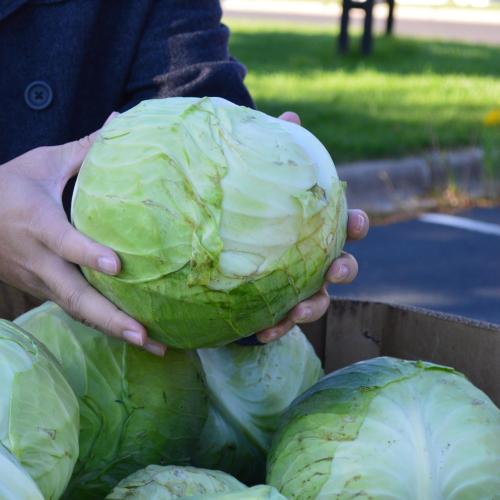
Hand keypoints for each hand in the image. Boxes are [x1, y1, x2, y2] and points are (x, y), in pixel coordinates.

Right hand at [0, 115, 165, 355]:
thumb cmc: (8, 186)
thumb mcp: (42, 162)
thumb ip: (85, 149)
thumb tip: (122, 120)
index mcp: (37, 222)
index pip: (64, 242)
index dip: (88, 253)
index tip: (117, 265)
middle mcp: (39, 259)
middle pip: (74, 296)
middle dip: (110, 319)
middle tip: (146, 335)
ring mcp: (40, 280)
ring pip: (76, 311)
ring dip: (112, 330)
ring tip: (152, 346)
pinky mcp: (43, 289)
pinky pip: (75, 310)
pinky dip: (102, 325)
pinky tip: (131, 335)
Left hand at [256, 112, 368, 342]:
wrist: (228, 239)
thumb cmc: (253, 207)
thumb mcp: (261, 178)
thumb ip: (275, 152)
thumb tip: (290, 116)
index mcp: (315, 228)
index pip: (344, 224)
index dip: (355, 223)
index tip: (356, 222)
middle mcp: (313, 258)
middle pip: (342, 266)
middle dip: (344, 270)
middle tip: (335, 271)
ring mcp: (298, 284)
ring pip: (318, 300)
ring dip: (312, 307)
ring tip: (296, 312)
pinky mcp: (278, 306)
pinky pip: (283, 321)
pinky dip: (278, 327)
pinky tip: (261, 332)